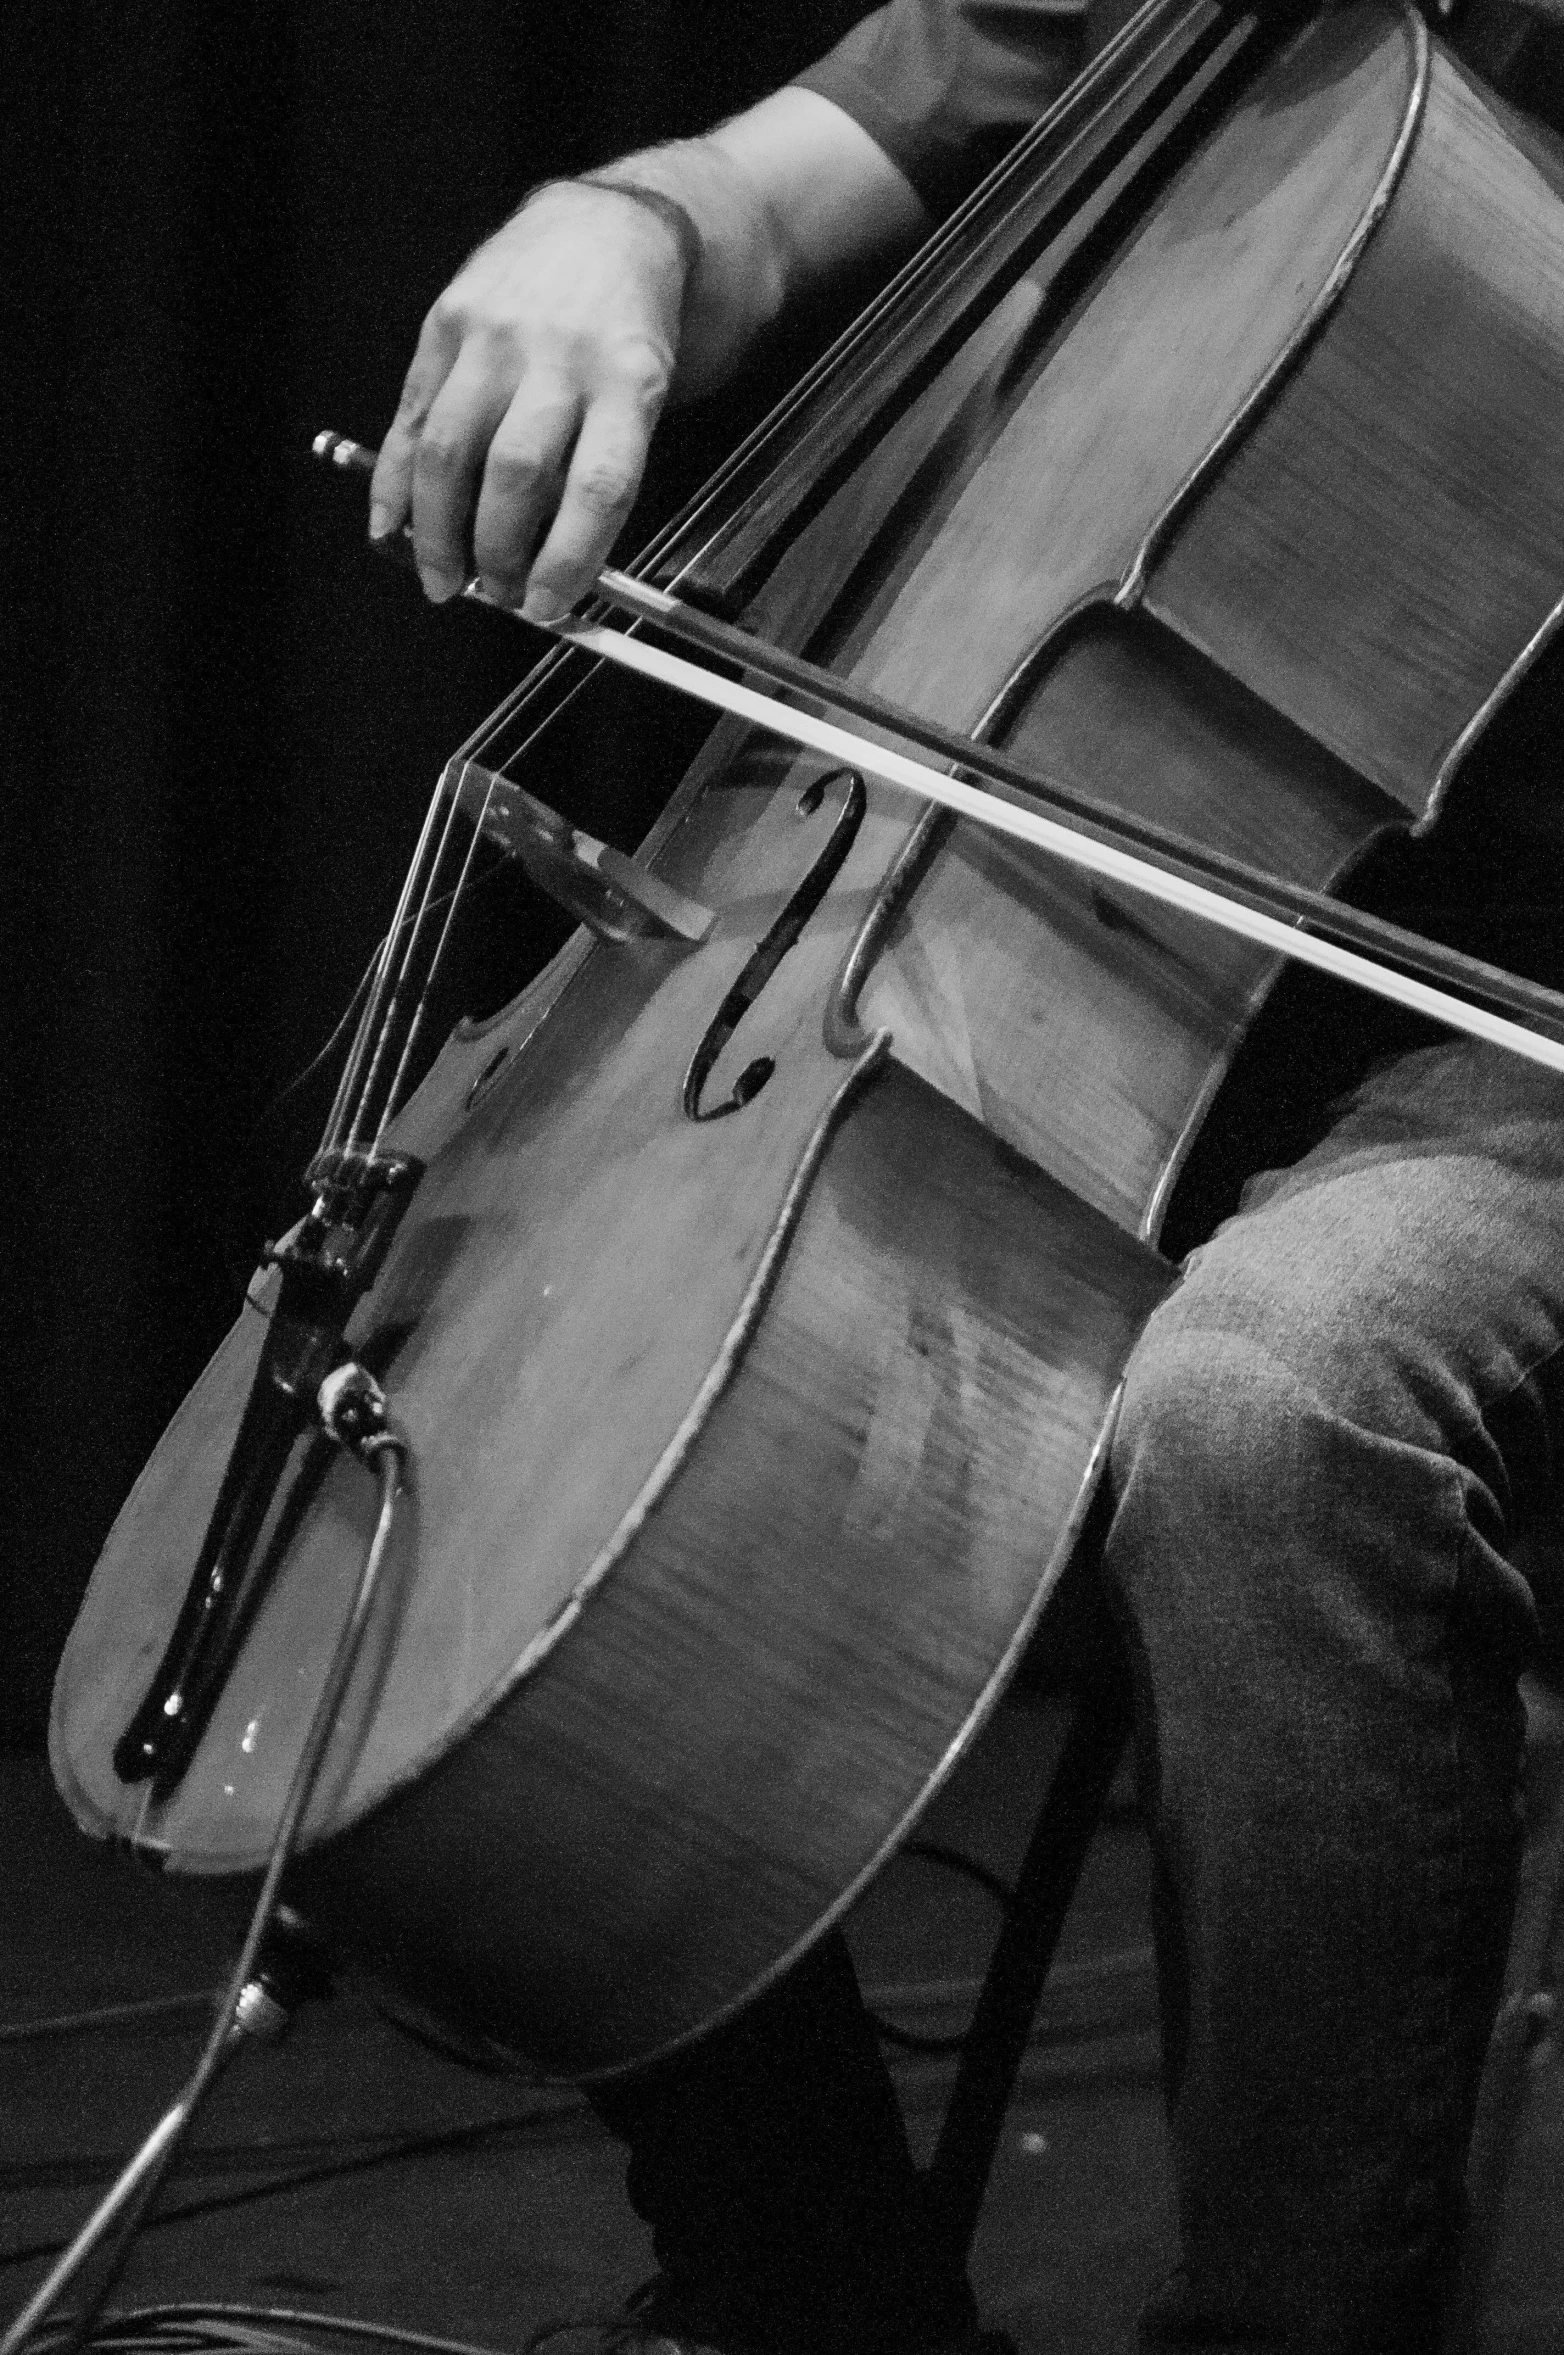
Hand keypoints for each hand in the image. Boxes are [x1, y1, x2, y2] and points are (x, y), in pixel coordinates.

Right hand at [370, 182, 690, 622]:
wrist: (603, 228)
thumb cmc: (626, 333)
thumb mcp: (644, 399)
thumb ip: (598, 472)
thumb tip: (545, 569)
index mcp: (628, 380)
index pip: (598, 485)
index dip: (569, 557)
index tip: (548, 606)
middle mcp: (560, 354)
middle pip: (517, 473)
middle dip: (498, 551)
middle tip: (498, 592)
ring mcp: (497, 335)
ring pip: (452, 450)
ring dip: (439, 530)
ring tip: (444, 577)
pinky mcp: (447, 322)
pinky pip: (412, 417)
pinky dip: (394, 483)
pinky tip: (390, 528)